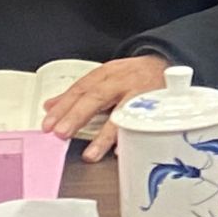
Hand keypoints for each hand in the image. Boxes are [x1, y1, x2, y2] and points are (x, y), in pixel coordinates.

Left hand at [41, 55, 170, 160]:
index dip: (64, 106)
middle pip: (97, 97)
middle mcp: (122, 81)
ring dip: (105, 134)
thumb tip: (50, 106)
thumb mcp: (106, 77)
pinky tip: (121, 149)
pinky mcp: (158, 104)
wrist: (169, 63)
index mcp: (107, 74)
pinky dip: (133, 137)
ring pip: (122, 112)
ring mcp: (141, 93)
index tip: (49, 124)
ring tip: (91, 153)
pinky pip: (144, 122)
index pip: (81, 89)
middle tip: (62, 133)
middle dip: (79, 115)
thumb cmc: (134, 75)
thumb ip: (79, 93)